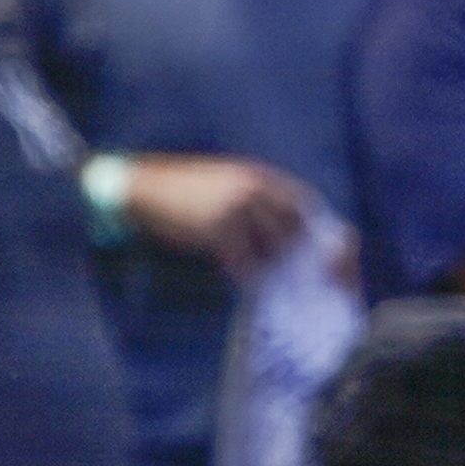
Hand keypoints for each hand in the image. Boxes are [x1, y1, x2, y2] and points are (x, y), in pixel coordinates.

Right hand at [121, 154, 313, 276]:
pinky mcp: (218, 229)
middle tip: (304, 274)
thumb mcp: (226, 181)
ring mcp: (237, 208)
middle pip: (294, 226)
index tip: (318, 248)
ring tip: (280, 285)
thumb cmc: (185, 190)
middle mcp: (253, 189)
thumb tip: (277, 225)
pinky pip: (244, 260)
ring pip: (273, 246)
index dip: (313, 226)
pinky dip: (250, 277)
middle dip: (300, 251)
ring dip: (278, 268)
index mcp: (258, 177)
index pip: (302, 201)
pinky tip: (251, 288)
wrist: (146, 190)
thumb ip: (254, 197)